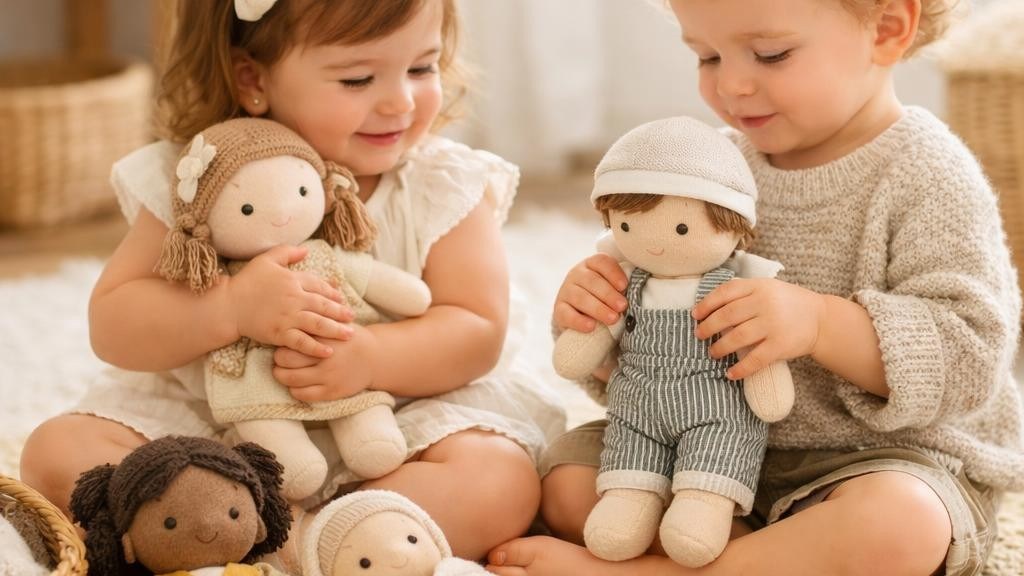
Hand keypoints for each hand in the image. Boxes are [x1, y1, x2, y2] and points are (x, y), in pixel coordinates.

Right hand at [228, 245, 353, 357]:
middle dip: (340, 312)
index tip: (342, 298)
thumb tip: (306, 250)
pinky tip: (329, 351)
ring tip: (349, 335)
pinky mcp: (280, 334)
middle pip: (323, 306)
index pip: (318, 285)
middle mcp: (294, 299)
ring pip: (318, 324)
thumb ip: (287, 252)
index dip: (332, 292)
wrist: (228, 306)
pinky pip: (303, 342)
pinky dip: (316, 347)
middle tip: (352, 318)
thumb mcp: (266, 259)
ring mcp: (288, 317)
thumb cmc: (246, 282)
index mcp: (292, 280)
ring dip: (335, 330)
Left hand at [272, 324, 377, 402]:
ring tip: (284, 371)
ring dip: (282, 376)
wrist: (375, 358)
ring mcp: (329, 376)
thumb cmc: (350, 338)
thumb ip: (317, 318)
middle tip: (281, 359)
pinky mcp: (332, 392)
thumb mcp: (337, 323)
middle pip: (285, 360)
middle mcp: (326, 357)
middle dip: (278, 360)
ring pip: (290, 379)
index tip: (285, 342)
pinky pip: (303, 395)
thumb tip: (293, 309)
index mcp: (326, 337)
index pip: (292, 340)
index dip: (283, 342)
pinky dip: (294, 390)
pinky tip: (297, 384)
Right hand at [553, 254, 627, 332]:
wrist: (581, 315)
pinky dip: (579, 321)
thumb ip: (621, 287)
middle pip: (591, 281)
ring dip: (598, 308)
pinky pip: (567, 314)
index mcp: (591, 264)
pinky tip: (591, 326)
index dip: (613, 273)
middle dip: (609, 294)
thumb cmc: (604, 298)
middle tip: (622, 306)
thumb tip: (639, 292)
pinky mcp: (558, 310)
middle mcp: (576, 274)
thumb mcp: (612, 287)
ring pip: (580, 297)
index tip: (624, 286)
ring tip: (613, 319)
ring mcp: (565, 291)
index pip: (601, 262)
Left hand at [692, 278, 825, 379]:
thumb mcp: (767, 288)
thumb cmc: (787, 303)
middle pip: (727, 316)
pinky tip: (730, 374)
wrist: (822, 319)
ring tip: (712, 353)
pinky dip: (740, 369)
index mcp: (759, 286)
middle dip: (708, 327)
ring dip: (720, 348)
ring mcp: (773, 324)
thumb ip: (743, 292)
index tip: (695, 315)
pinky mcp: (780, 345)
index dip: (706, 304)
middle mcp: (765, 303)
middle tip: (699, 335)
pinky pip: (755, 360)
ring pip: (737, 337)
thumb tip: (708, 305)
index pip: (725, 292)